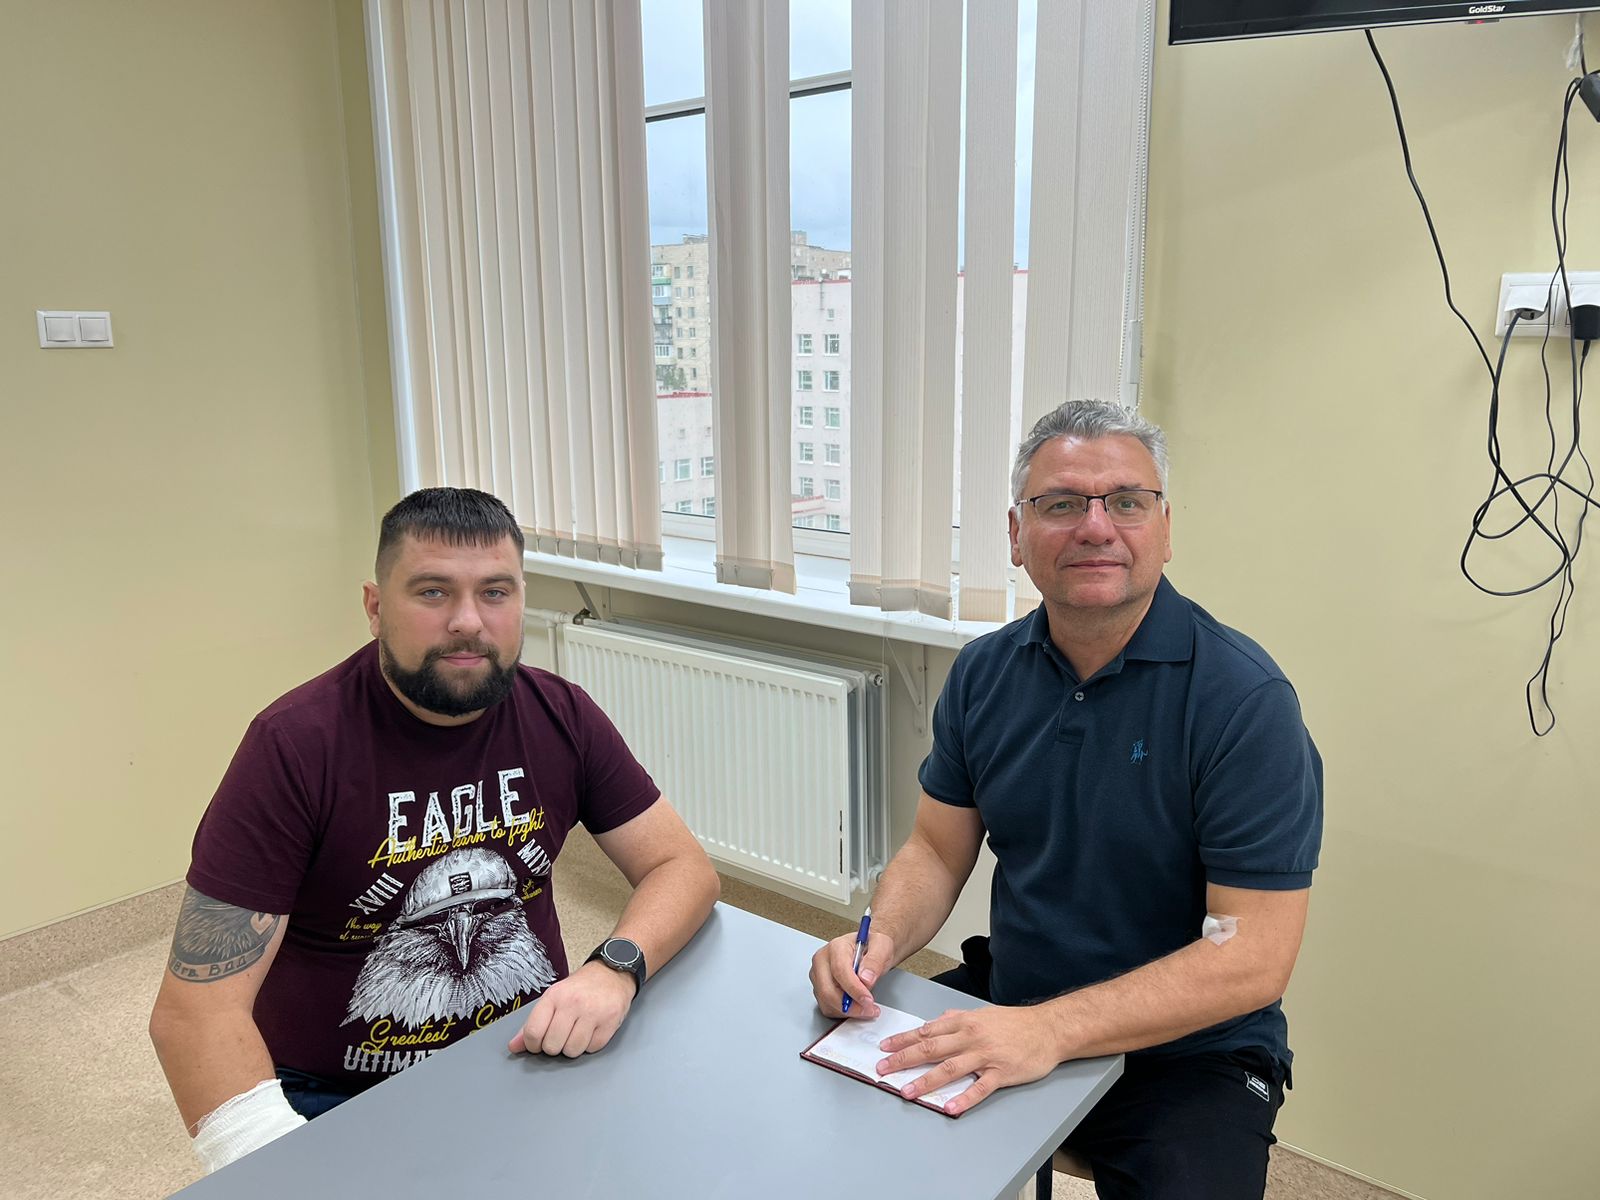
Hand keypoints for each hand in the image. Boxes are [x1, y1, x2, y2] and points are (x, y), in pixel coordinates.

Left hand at [508, 962, 635, 1057]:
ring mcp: (593, 1012)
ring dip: (573, 1047)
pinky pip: (592, 1048)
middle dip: (555, 1046)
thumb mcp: (553, 998)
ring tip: (577, 1032)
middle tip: (561, 1035)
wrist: (612, 973)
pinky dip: (590, 1044)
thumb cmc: (580, 988)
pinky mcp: (610, 1021)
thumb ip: (533, 1023)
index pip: (533, 1032)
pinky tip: (591, 1030)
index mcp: (554, 996)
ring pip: (572, 1051)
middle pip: (552, 1046)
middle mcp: (573, 1003)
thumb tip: (514, 1047)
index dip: (533, 1045)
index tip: (538, 1043)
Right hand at [809, 927, 895, 1018]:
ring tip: (867, 1008)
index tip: (868, 1000)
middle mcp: (822, 961)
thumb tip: (866, 979)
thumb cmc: (872, 946)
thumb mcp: (881, 946)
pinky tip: (856, 1007)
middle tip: (869, 1009)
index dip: (854, 989)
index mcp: (836, 947)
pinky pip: (827, 1007)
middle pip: (828, 990)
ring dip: (848, 1011)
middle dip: (850, 1005)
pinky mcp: (819, 989)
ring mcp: (818, 976)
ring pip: (827, 1002)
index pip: (840, 971)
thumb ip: (875, 961)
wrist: (869, 949)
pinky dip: (843, 1012)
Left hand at [874, 1005, 1060, 1115]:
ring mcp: (985, 1055)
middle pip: (931, 1048)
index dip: (903, 1040)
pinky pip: (980, 1088)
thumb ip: (958, 1016)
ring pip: (950, 1069)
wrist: (1047, 1029)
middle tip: (883, 1069)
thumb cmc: (1015, 1022)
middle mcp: (970, 1037)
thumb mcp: (982, 1013)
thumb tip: (939, 1018)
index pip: (926, 1031)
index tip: (885, 1047)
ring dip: (926, 1081)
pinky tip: (950, 1108)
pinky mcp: (1001, 1073)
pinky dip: (964, 1098)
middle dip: (904, 1059)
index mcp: (963, 1022)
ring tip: (907, 1092)